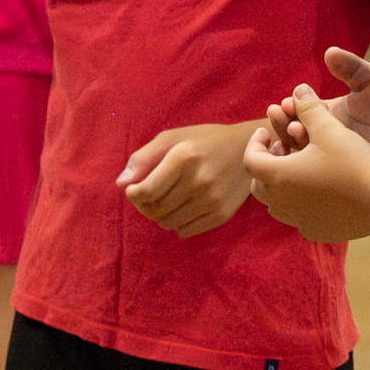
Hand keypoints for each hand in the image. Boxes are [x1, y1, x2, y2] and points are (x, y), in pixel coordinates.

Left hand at [118, 121, 255, 237]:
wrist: (247, 149)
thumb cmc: (203, 141)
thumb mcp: (172, 137)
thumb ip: (143, 158)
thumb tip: (121, 184)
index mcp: (184, 156)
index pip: (146, 191)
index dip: (133, 194)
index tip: (133, 189)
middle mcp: (199, 180)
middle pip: (154, 209)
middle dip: (145, 204)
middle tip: (150, 194)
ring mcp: (213, 199)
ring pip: (167, 223)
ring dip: (160, 214)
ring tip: (168, 199)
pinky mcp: (222, 214)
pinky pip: (185, 231)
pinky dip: (178, 222)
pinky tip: (184, 207)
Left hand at [244, 85, 369, 243]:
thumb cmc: (353, 161)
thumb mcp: (328, 128)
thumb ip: (309, 107)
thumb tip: (297, 90)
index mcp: (278, 176)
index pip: (251, 159)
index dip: (256, 142)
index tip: (266, 131)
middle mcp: (282, 203)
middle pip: (259, 184)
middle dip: (266, 163)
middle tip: (282, 148)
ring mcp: (299, 221)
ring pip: (276, 204)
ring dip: (280, 185)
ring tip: (298, 168)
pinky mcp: (317, 231)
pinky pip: (298, 218)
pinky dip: (299, 203)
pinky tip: (317, 190)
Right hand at [259, 49, 369, 170]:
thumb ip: (352, 68)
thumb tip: (329, 52)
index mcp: (329, 118)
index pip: (300, 113)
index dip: (290, 108)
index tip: (285, 102)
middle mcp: (327, 139)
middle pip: (295, 133)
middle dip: (283, 124)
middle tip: (279, 114)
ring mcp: (334, 159)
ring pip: (303, 155)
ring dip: (293, 142)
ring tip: (294, 129)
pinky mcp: (343, 176)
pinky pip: (320, 174)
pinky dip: (309, 165)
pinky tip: (309, 153)